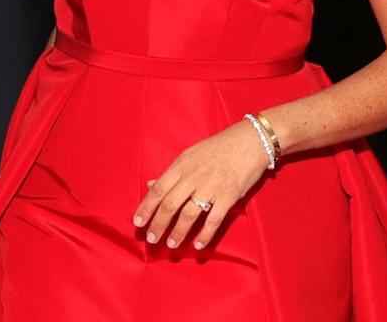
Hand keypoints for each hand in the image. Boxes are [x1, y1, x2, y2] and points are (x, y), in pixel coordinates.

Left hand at [133, 121, 268, 251]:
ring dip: (178, 232)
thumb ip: (171, 172)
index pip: (158, 189)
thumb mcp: (190, 154)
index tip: (137, 222)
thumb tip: (149, 184)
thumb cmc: (218, 147)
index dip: (146, 207)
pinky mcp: (229, 196)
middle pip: (170, 204)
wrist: (249, 141)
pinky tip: (198, 245)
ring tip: (171, 245)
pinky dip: (205, 234)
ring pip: (189, 214)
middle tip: (151, 239)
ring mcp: (211, 186)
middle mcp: (193, 176)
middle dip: (158, 224)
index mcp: (181, 164)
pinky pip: (213, 220)